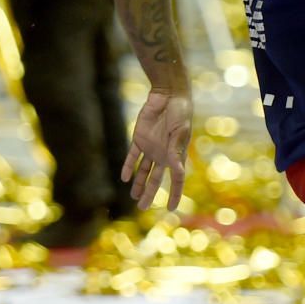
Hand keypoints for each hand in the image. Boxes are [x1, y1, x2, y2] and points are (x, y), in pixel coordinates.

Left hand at [121, 89, 193, 211]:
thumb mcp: (180, 131)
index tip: (170, 208)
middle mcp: (163, 154)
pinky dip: (128, 166)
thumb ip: (176, 150)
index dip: (173, 194)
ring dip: (138, 183)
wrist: (168, 95)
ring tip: (134, 197)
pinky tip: (124, 178)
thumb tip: (177, 171)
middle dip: (149, 193)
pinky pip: (132, 156)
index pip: (175, 179)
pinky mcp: (139, 139)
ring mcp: (150, 147)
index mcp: (176, 154)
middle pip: (155, 179)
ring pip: (143, 170)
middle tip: (143, 208)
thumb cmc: (180, 112)